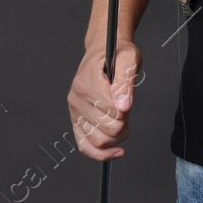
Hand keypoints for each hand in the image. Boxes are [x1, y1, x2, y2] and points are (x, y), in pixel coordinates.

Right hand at [67, 39, 140, 160]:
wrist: (104, 49)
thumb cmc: (116, 53)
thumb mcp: (128, 59)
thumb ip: (125, 82)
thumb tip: (124, 105)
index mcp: (87, 82)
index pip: (112, 112)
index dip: (125, 110)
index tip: (127, 101)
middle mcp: (76, 98)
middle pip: (106, 129)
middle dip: (123, 125)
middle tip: (126, 111)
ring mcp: (74, 111)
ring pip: (97, 141)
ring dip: (115, 138)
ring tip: (123, 125)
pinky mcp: (76, 120)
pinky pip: (84, 146)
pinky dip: (101, 153)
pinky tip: (116, 151)